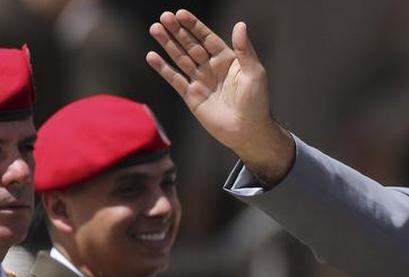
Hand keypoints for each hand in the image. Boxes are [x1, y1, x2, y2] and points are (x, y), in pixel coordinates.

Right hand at [146, 10, 294, 183]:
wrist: (248, 130)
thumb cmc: (256, 102)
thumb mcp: (254, 73)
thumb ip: (245, 49)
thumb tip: (241, 25)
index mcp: (227, 59)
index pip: (207, 38)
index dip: (194, 26)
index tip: (180, 14)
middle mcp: (212, 68)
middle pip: (191, 45)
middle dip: (177, 31)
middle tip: (163, 17)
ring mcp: (200, 81)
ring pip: (181, 59)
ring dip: (168, 44)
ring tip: (155, 29)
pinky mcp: (191, 96)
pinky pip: (175, 79)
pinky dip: (163, 69)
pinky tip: (152, 57)